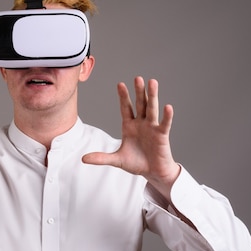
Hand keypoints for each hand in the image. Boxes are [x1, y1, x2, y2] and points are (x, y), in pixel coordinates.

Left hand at [82, 76, 180, 198]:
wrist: (152, 172)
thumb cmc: (136, 163)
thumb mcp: (116, 160)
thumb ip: (101, 158)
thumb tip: (83, 159)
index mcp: (129, 126)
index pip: (126, 108)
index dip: (123, 97)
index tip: (120, 84)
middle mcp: (141, 124)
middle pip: (139, 104)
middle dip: (138, 91)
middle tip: (137, 78)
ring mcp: (152, 128)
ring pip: (152, 109)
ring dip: (152, 96)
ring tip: (152, 82)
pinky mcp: (162, 135)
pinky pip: (164, 124)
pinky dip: (167, 116)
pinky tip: (167, 107)